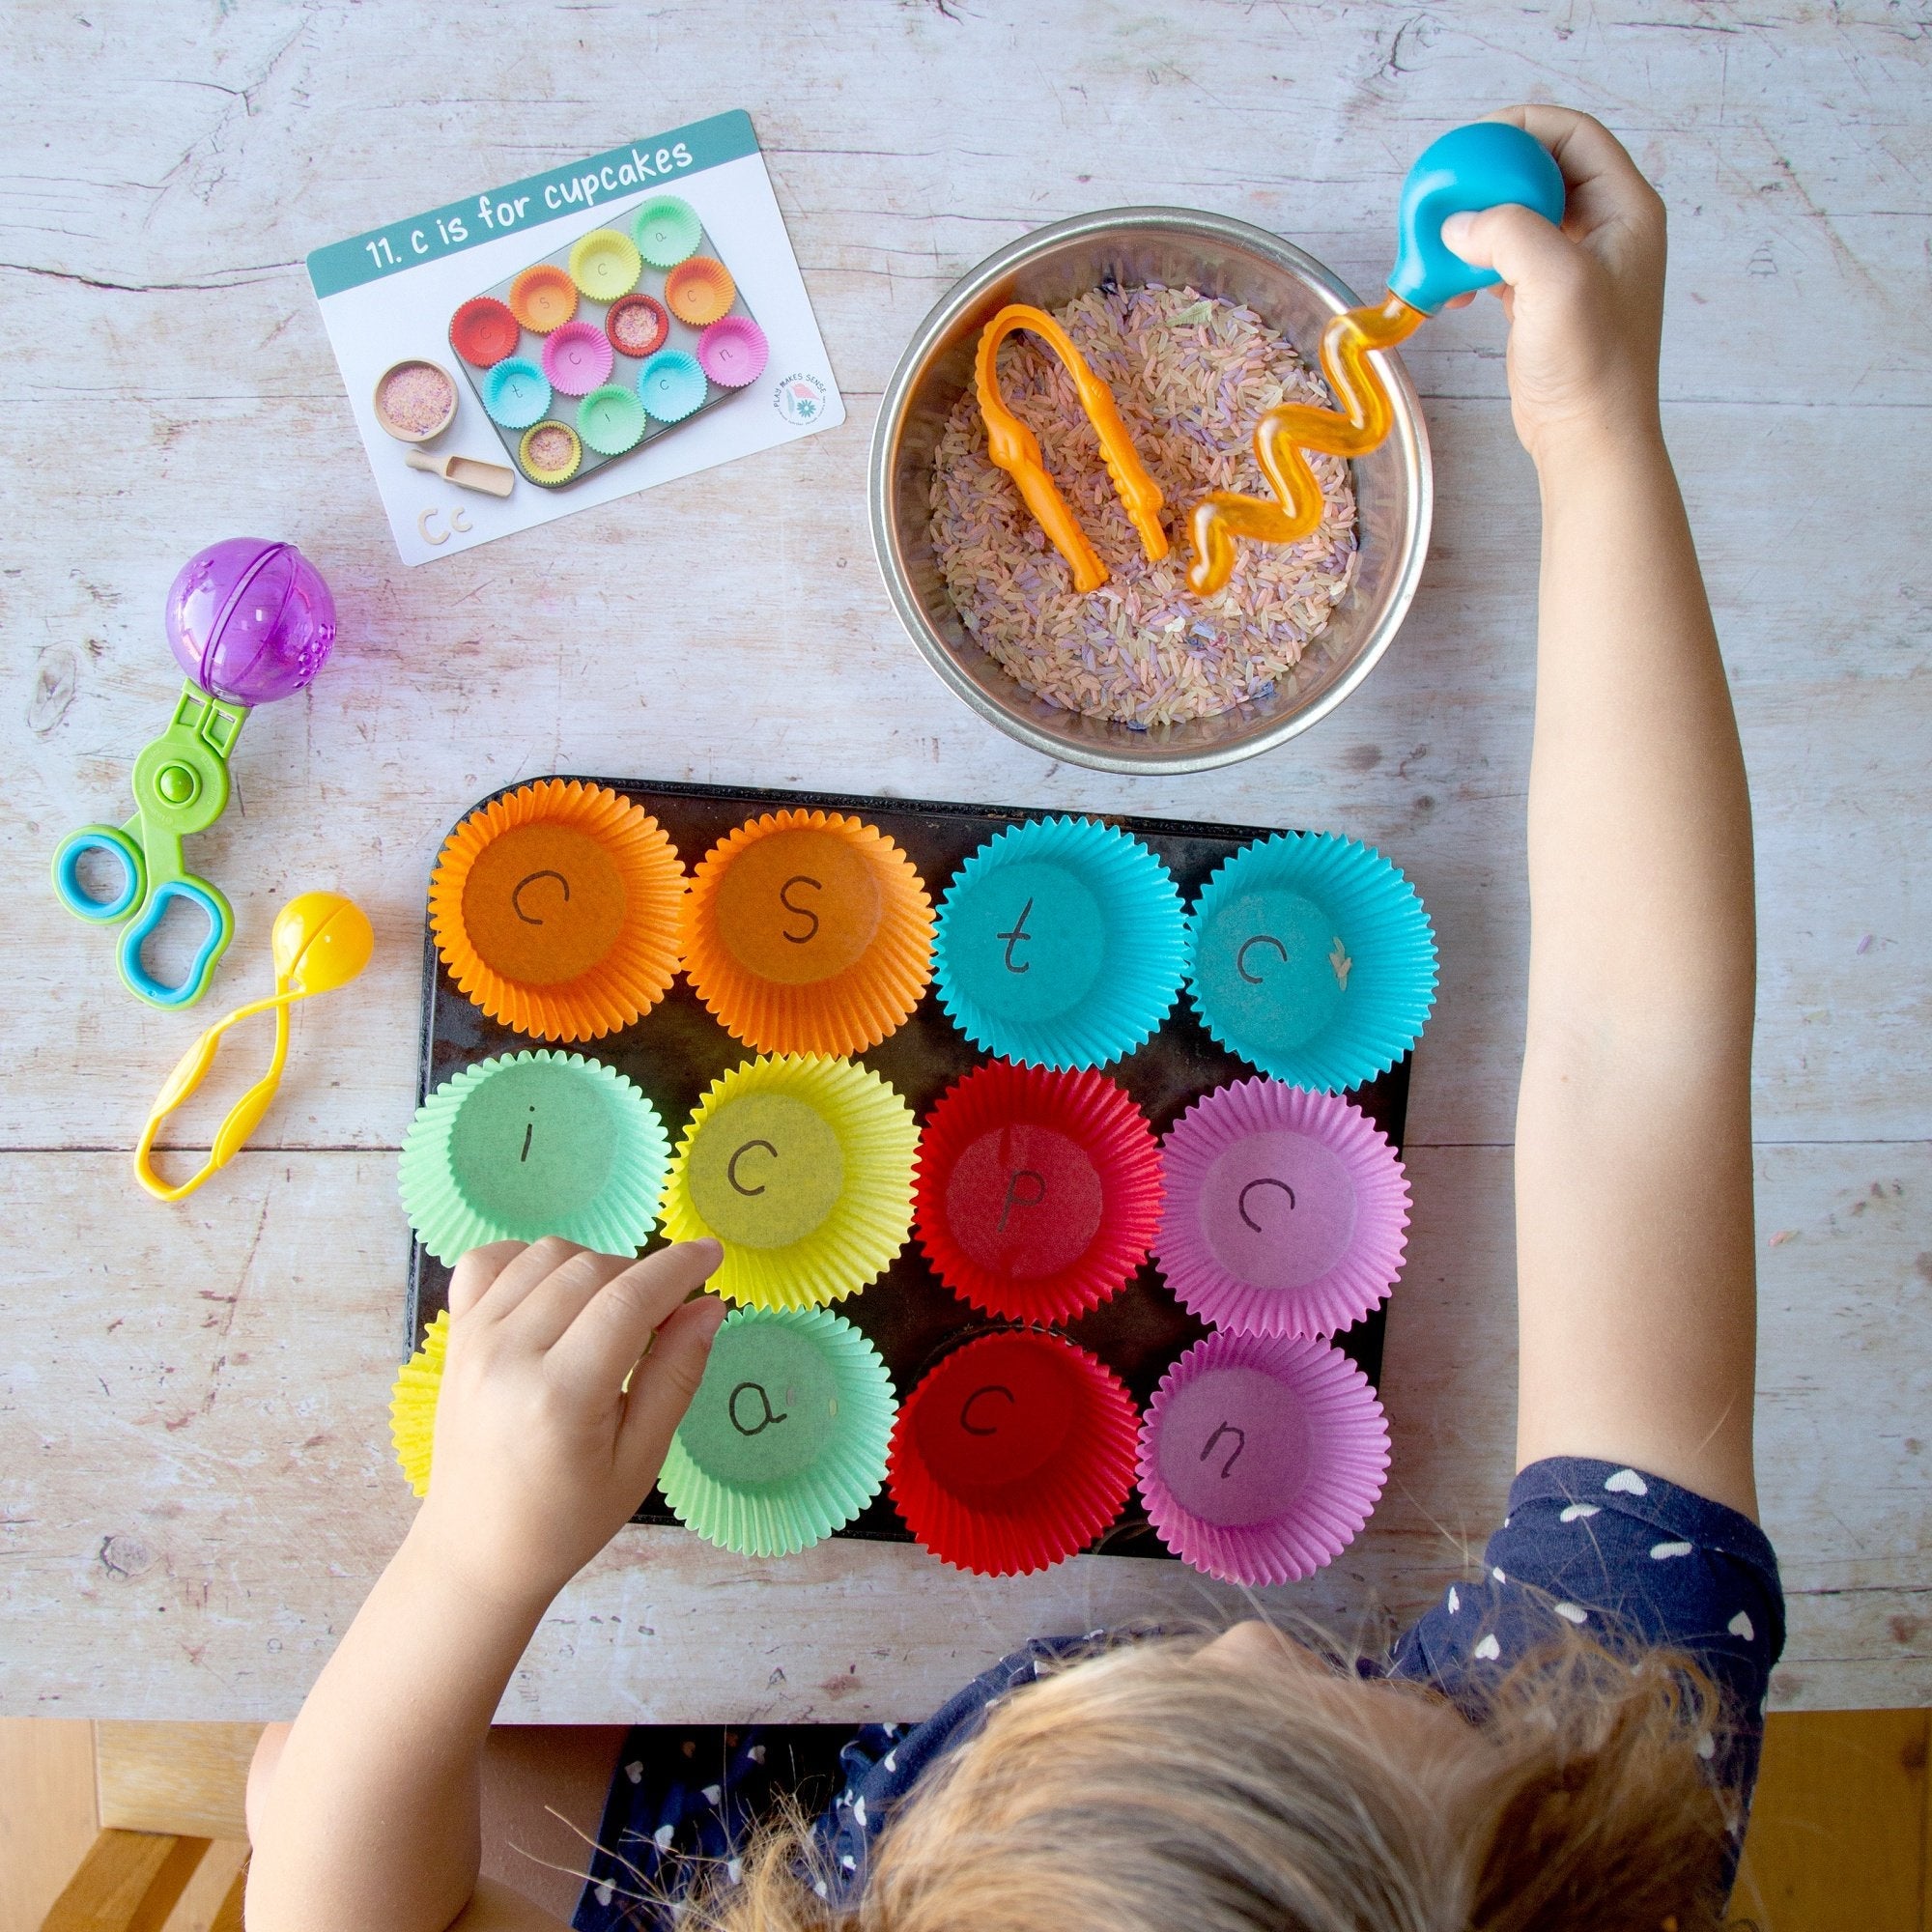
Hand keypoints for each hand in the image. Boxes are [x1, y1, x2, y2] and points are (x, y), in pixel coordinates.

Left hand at [413, 1236, 725, 1610]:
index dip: (678, 1267)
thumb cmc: (568, 1519)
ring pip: (546, 1256)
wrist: (478, 1549)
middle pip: (591, 1269)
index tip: (712, 1253)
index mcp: (560, 1397)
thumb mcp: (640, 1460)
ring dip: (593, 1267)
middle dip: (641, 1276)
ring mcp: (472, 1341)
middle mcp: (508, 1356)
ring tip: (610, 1313)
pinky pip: (489, 1261)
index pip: (629, 1300)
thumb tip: (709, 1306)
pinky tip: (553, 1294)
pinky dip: (528, 1261)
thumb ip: (676, 1375)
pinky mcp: (454, 1338)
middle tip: (663, 1316)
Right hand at [1439, 106, 1666, 463]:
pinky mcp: (1547, 300)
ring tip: (1443, 244)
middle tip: (1448, 188)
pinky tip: (1451, 290)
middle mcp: (1607, 228)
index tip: (1471, 141)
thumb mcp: (1556, 281)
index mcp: (1626, 209)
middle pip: (1541, 171)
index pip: (1574, 135)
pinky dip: (1474, 265)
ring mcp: (1577, 265)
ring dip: (1477, 224)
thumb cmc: (1591, 365)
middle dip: (1490, 175)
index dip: (1523, 126)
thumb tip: (1459, 224)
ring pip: (1519, 216)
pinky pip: (1505, 260)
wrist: (1590, 438)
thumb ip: (1509, 233)